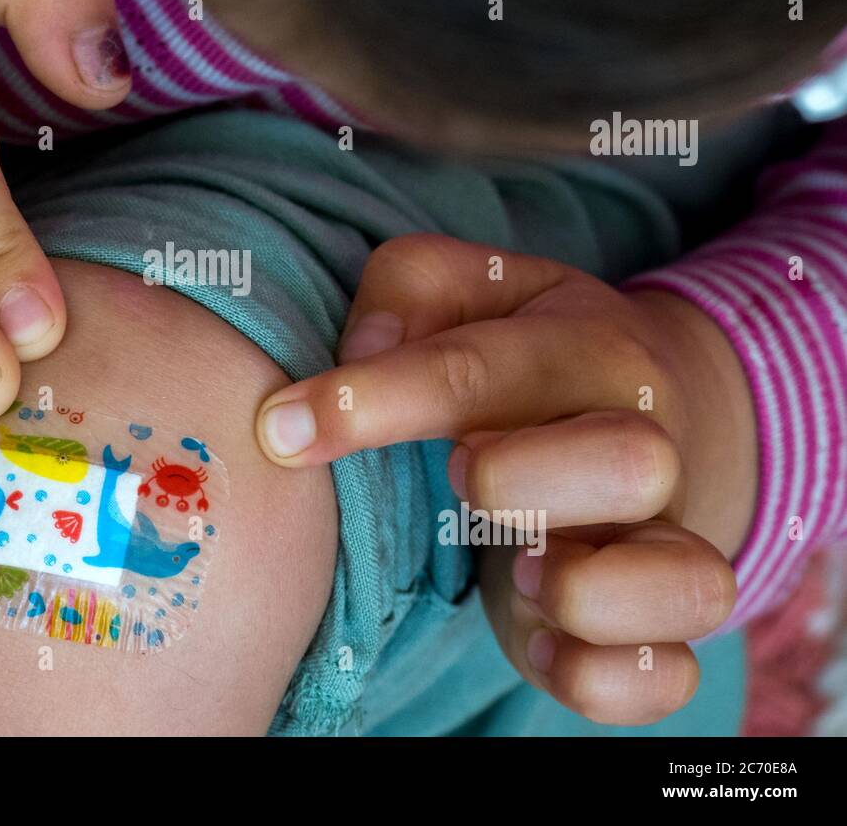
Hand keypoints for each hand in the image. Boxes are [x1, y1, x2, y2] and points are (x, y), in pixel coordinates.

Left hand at [254, 234, 757, 723]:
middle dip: (515, 481)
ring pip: (687, 583)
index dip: (370, 401)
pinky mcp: (658, 626)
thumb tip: (360, 353)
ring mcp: (666, 542)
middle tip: (455, 477)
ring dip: (585, 591)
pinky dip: (601, 679)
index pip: (480, 369)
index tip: (282, 429)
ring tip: (520, 570)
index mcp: (587, 351)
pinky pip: (663, 677)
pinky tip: (539, 643)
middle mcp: (647, 445)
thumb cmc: (532, 351)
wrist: (660, 409)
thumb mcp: (477, 289)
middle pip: (629, 464)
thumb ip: (411, 290)